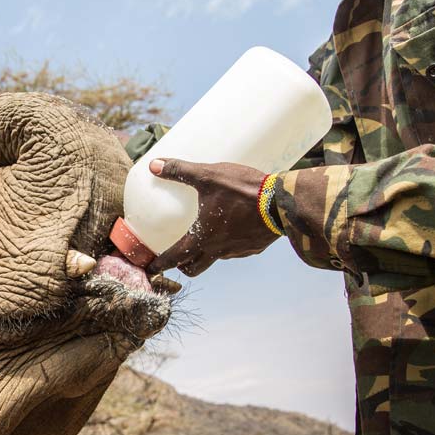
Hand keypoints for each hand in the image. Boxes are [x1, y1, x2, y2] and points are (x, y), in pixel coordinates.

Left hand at [146, 158, 280, 275]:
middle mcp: (218, 251)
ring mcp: (238, 251)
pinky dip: (227, 246)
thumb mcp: (208, 177)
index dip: (160, 264)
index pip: (175, 257)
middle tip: (176, 257)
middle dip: (182, 265)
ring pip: (215, 259)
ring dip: (206, 254)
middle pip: (194, 268)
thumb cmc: (243, 191)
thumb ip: (180, 171)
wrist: (283, 203)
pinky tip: (230, 230)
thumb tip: (154, 165)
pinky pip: (235, 251)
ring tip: (204, 238)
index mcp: (202, 238)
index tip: (151, 269)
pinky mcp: (254, 247)